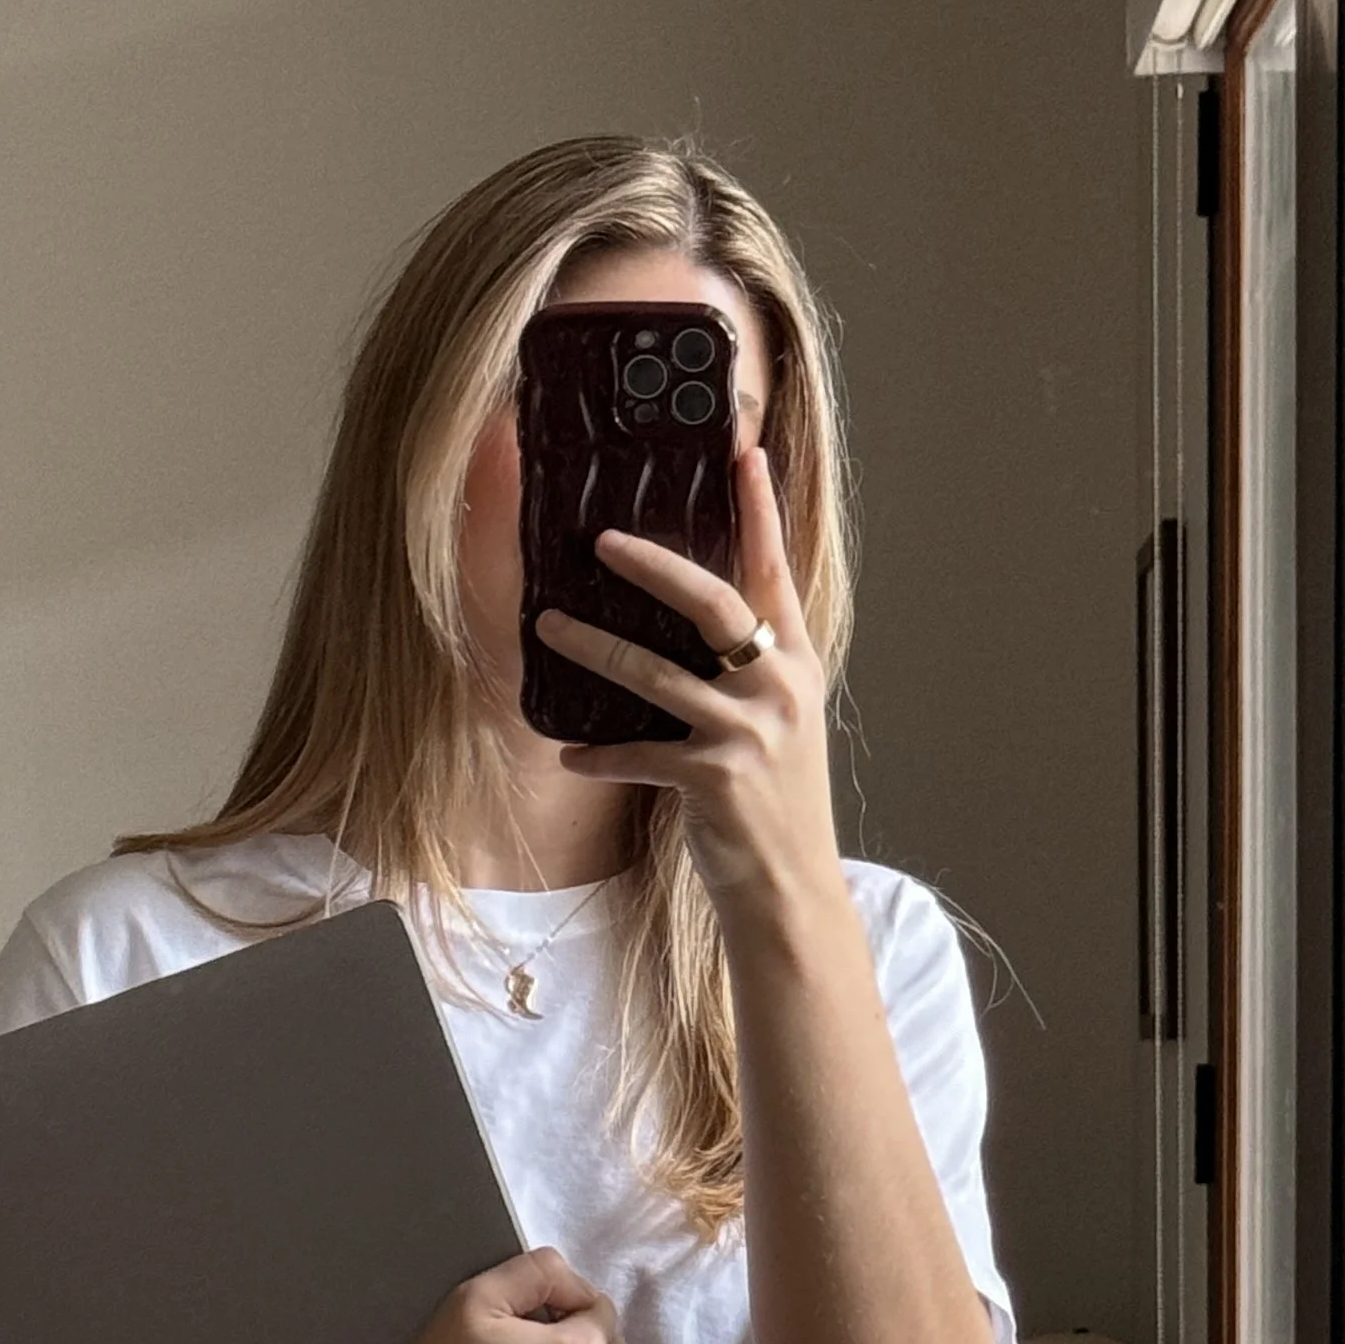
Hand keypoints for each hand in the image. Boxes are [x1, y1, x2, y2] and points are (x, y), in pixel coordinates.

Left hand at [530, 444, 845, 910]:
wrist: (789, 889)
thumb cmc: (772, 806)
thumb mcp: (775, 728)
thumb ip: (743, 675)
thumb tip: (677, 627)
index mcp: (796, 666)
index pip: (775, 572)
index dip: (760, 512)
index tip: (744, 454)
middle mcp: (778, 688)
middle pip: (713, 601)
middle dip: (652, 565)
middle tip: (601, 540)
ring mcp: (748, 731)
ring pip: (654, 671)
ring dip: (592, 648)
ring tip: (548, 626)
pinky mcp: (714, 776)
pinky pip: (636, 751)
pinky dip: (598, 753)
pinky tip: (568, 753)